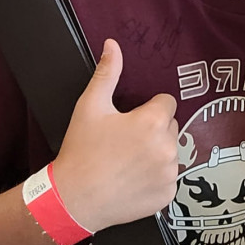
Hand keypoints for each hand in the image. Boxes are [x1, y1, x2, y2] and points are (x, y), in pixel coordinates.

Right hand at [53, 39, 178, 231]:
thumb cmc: (81, 151)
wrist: (73, 200)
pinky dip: (155, 179)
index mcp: (153, 122)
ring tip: (127, 161)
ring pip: (171, 153)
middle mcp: (167, 148)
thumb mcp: (90, 106)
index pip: (167, 103)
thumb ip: (107, 72)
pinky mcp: (167, 195)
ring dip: (156, 153)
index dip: (149, 109)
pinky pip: (168, 178)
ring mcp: (169, 174)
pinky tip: (133, 180)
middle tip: (125, 141)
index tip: (131, 120)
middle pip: (170, 127)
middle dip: (154, 130)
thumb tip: (113, 45)